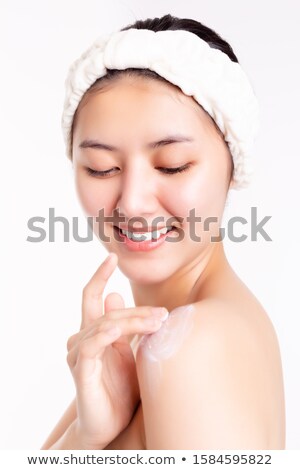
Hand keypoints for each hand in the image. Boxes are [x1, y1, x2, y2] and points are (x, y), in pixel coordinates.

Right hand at [66, 252, 167, 448]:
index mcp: (95, 331)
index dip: (99, 275)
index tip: (112, 256)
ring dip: (133, 321)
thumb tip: (118, 295)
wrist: (110, 426)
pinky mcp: (81, 370)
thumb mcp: (131, 352)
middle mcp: (83, 338)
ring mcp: (80, 353)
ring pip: (105, 324)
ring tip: (158, 322)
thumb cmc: (123, 389)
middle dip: (139, 311)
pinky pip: (91, 346)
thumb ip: (128, 327)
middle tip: (165, 315)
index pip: (92, 296)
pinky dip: (105, 334)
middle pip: (109, 311)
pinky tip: (118, 330)